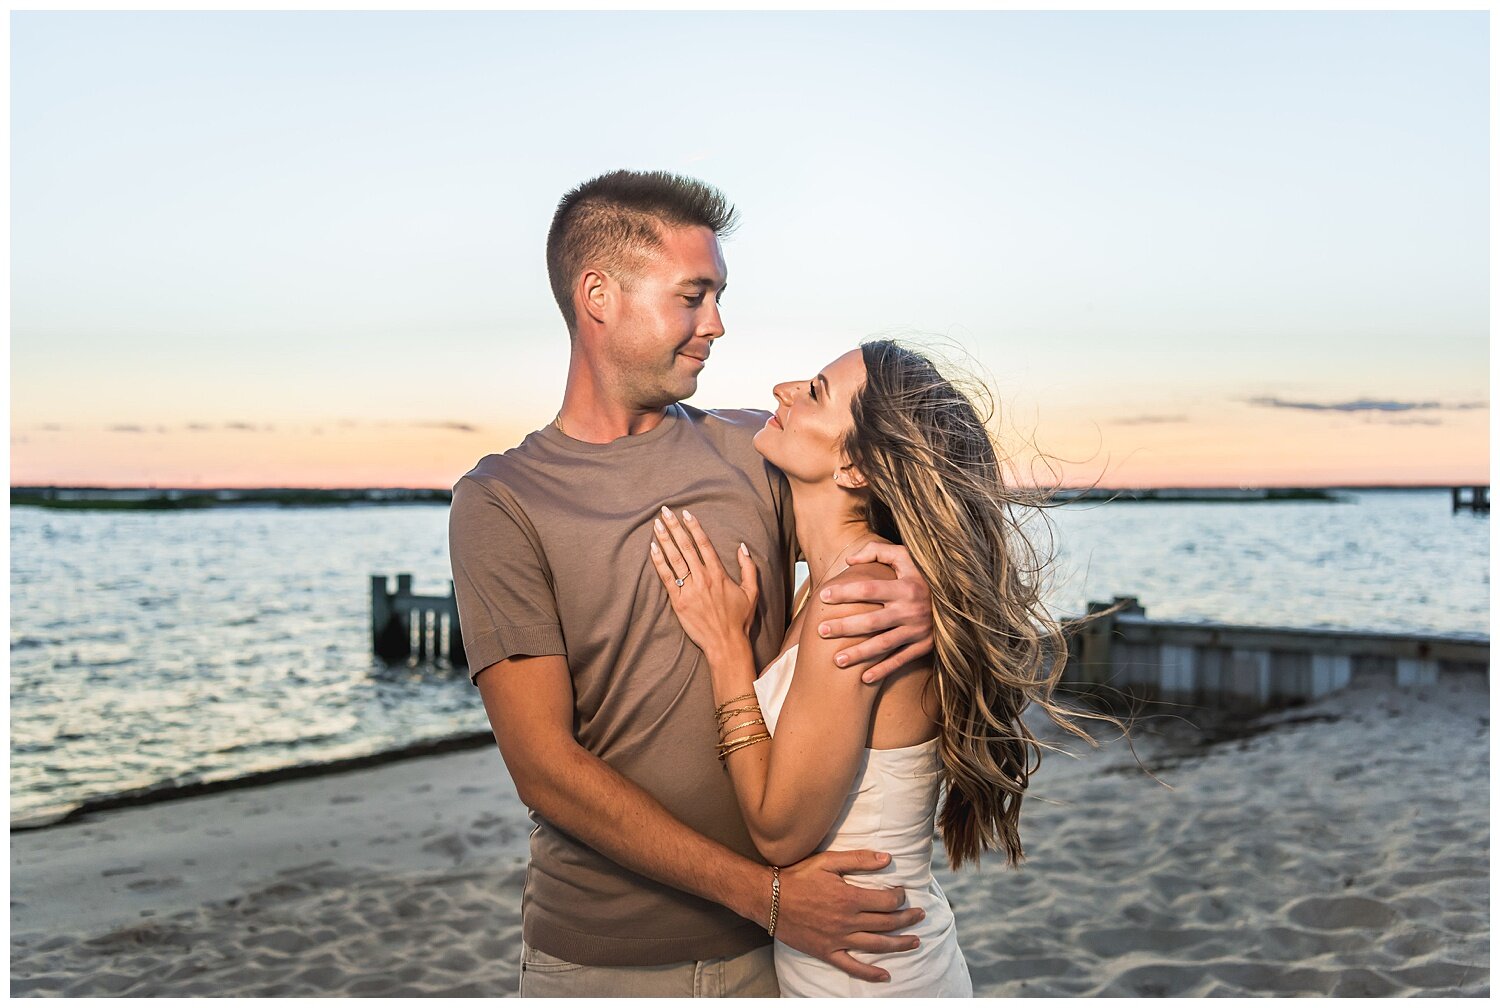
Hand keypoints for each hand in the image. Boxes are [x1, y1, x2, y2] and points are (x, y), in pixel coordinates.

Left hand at [648, 506, 759, 657]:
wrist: (726, 643)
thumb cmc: (739, 619)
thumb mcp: (752, 592)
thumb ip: (749, 568)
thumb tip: (742, 547)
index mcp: (719, 574)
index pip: (704, 544)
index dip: (694, 527)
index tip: (686, 514)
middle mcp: (703, 578)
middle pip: (686, 547)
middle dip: (675, 527)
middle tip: (665, 512)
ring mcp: (690, 590)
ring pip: (675, 559)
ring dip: (664, 540)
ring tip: (656, 525)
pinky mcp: (679, 602)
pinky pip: (667, 578)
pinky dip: (659, 562)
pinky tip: (652, 549)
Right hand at [773, 849, 922, 983]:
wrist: (769, 899)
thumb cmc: (798, 876)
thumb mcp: (828, 861)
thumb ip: (859, 859)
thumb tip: (887, 858)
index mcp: (850, 897)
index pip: (886, 900)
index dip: (899, 896)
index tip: (903, 893)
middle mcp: (848, 921)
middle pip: (886, 922)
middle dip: (907, 919)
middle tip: (920, 916)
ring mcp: (838, 939)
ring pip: (876, 945)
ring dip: (899, 944)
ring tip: (915, 942)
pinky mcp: (827, 952)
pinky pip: (852, 966)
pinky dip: (870, 973)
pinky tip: (885, 976)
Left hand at [816, 542, 932, 683]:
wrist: (960, 600)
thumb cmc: (924, 576)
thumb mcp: (906, 557)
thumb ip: (877, 552)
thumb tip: (849, 560)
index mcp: (905, 587)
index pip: (869, 589)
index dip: (845, 592)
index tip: (823, 596)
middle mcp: (911, 610)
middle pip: (871, 621)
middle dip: (844, 627)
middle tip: (821, 631)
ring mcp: (918, 630)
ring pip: (883, 645)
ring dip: (859, 654)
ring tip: (836, 661)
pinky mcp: (924, 646)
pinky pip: (900, 660)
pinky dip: (883, 670)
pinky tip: (863, 679)